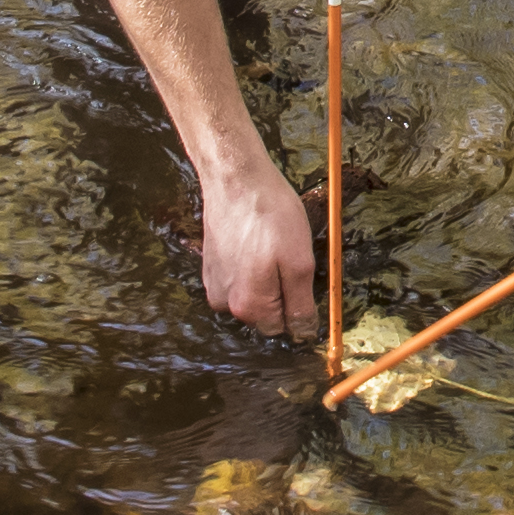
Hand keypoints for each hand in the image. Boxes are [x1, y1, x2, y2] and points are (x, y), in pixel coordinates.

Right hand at [196, 161, 317, 334]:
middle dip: (281, 290)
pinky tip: (254, 240)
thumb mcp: (299, 262)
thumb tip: (303, 335)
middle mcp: (225, 303)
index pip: (283, 328)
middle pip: (265, 313)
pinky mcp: (210, 266)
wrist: (236, 179)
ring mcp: (215, 284)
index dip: (299, 304)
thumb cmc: (271, 215)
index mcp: (249, 306)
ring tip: (269, 244)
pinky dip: (249, 265)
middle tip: (286, 255)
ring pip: (252, 294)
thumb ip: (300, 305)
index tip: (302, 276)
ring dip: (266, 277)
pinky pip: (238, 278)